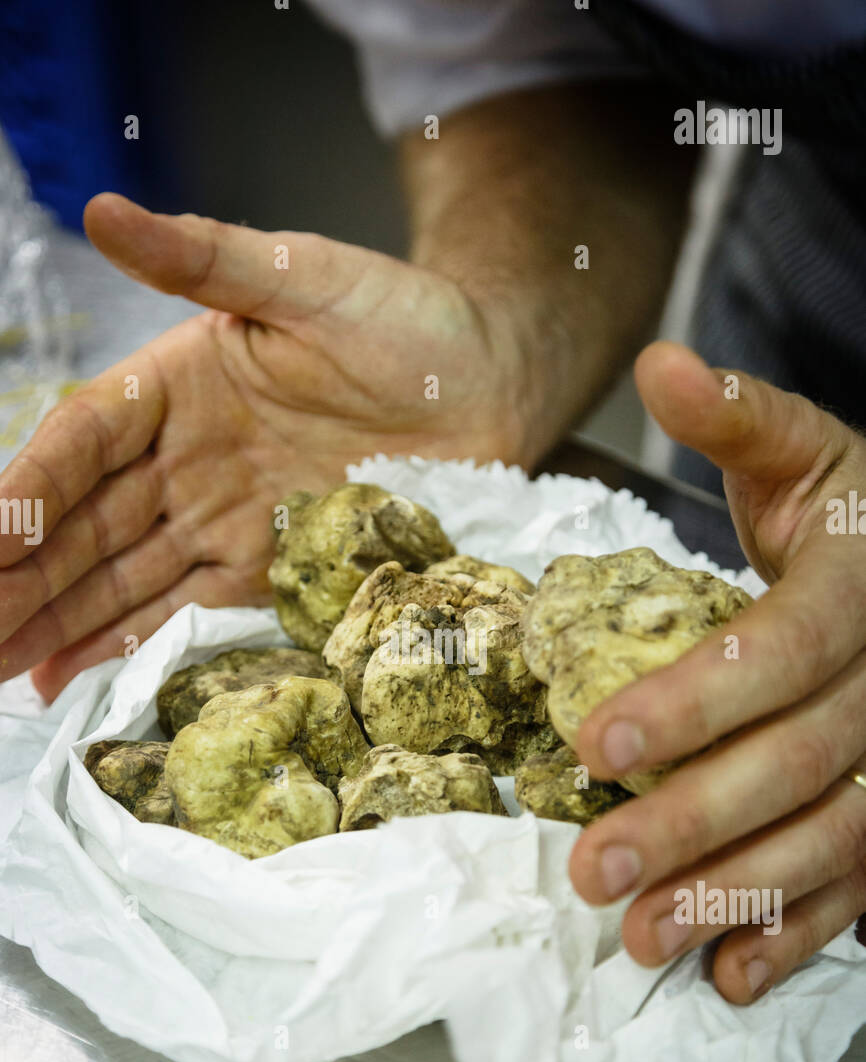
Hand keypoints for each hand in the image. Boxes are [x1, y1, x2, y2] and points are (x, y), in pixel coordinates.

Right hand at [0, 194, 529, 699]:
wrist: (492, 386)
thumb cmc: (406, 318)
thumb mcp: (304, 277)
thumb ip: (206, 260)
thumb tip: (106, 211)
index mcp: (177, 382)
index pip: (83, 439)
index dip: (29, 488)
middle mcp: (185, 457)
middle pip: (84, 523)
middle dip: (21, 576)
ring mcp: (222, 518)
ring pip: (120, 577)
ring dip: (55, 621)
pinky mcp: (268, 568)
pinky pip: (184, 610)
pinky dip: (126, 643)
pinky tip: (67, 673)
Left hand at [569, 342, 865, 1002]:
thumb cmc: (849, 510)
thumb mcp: (799, 450)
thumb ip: (735, 416)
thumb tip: (662, 365)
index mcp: (863, 584)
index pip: (782, 652)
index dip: (695, 703)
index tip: (596, 744)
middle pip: (803, 762)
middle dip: (697, 822)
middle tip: (594, 869)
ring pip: (836, 837)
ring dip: (740, 897)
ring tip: (644, 938)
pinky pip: (865, 881)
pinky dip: (802, 934)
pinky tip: (732, 976)